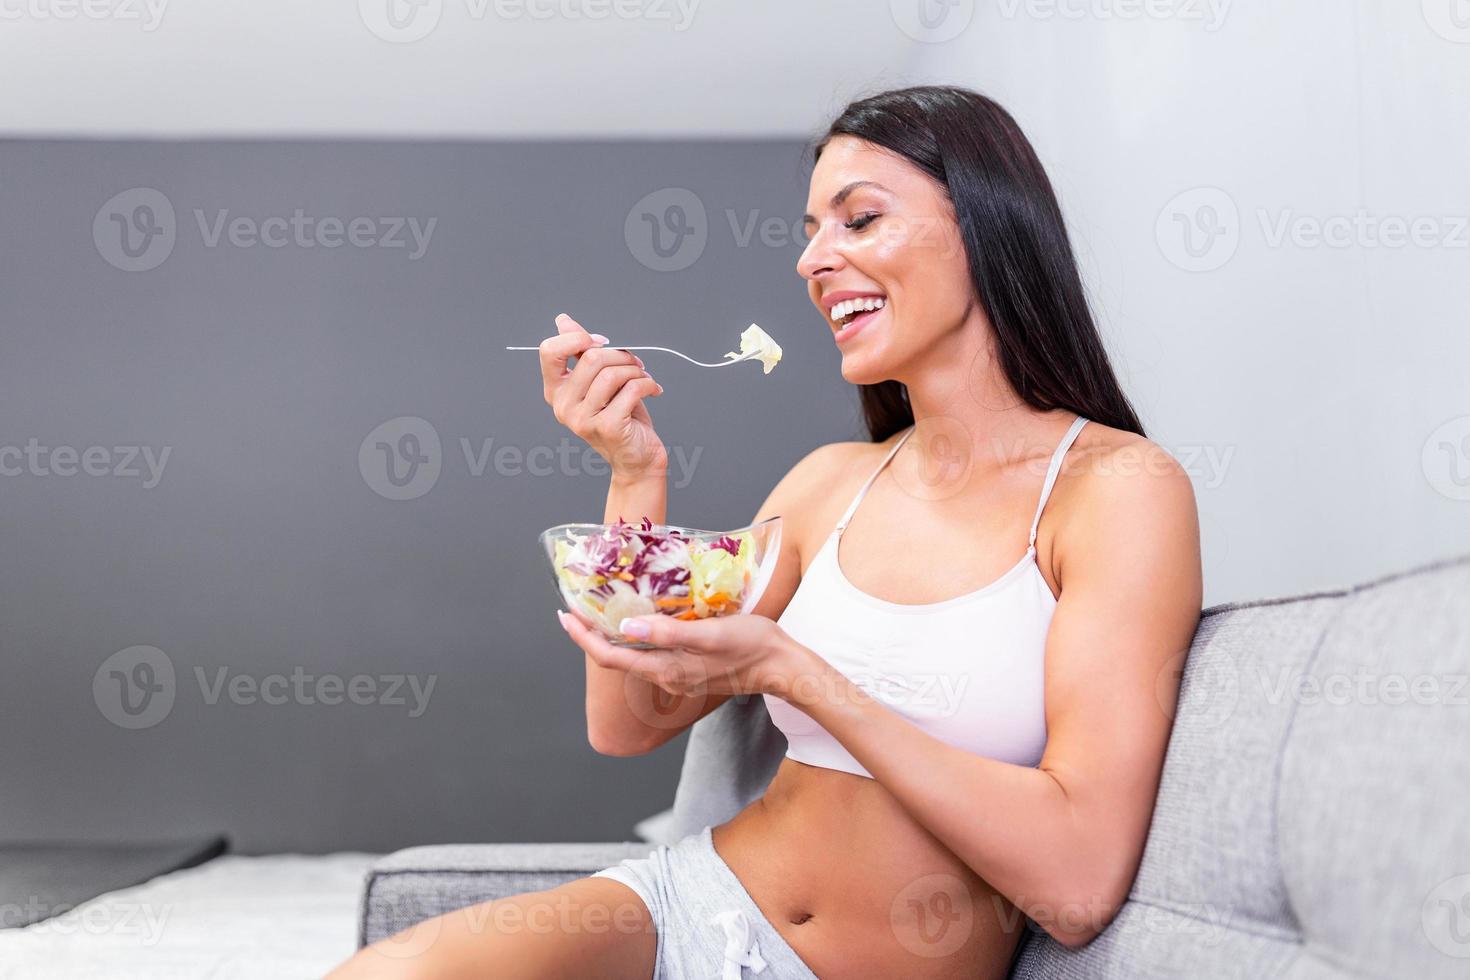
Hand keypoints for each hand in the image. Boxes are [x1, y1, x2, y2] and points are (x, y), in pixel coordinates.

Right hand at [539, 313, 667, 481]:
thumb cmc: (620, 417)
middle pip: (591, 358)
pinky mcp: (607, 427)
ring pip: (612, 373)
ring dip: (636, 370)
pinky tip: (653, 390)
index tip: (602, 342)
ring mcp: (583, 420)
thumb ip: (581, 352)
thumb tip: (563, 321)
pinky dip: (648, 384)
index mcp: (555, 391)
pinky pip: (631, 389)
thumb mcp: (598, 381)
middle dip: (621, 355)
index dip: (578, 338)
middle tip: (636, 364)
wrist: (636, 458)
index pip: (549, 351)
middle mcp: (563, 406)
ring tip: (644, 377)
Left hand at [557, 608, 802, 699]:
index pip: (609, 656)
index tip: (565, 616)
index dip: (583, 637)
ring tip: (601, 609)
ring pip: (633, 656)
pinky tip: (639, 619)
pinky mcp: (689, 669)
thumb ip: (668, 632)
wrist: (782, 666)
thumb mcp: (710, 634)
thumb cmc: (751, 646)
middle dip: (592, 634)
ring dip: (613, 635)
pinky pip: (652, 654)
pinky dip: (637, 636)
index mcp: (666, 668)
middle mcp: (666, 677)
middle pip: (616, 657)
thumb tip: (628, 627)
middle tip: (576, 608)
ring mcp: (677, 676)